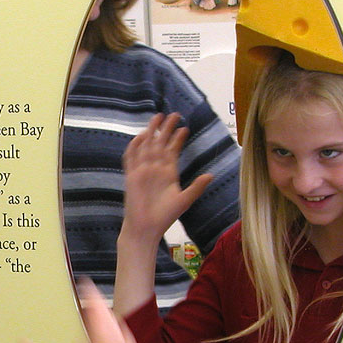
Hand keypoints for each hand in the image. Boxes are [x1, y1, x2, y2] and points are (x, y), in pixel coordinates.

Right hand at [121, 113, 212, 242]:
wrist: (146, 227)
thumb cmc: (165, 216)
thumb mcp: (185, 200)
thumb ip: (196, 187)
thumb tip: (210, 174)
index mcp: (169, 173)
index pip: (173, 151)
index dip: (178, 139)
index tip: (185, 128)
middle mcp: (155, 169)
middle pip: (160, 143)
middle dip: (166, 129)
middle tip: (174, 114)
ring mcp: (142, 170)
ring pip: (146, 146)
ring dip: (151, 132)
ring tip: (158, 118)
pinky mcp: (132, 176)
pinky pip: (131, 157)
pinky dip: (135, 146)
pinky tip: (141, 136)